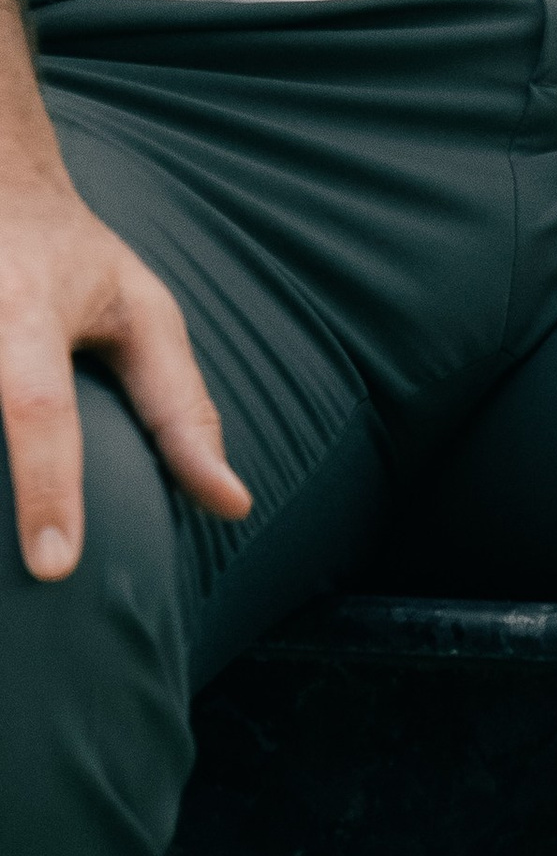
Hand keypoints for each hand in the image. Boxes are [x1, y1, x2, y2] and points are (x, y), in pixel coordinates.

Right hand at [0, 169, 251, 578]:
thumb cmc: (74, 264)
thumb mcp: (140, 314)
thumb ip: (179, 410)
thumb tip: (233, 506)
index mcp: (27, 305)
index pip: (36, 403)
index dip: (44, 485)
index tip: (54, 568)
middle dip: (0, 492)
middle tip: (30, 590)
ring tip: (6, 590)